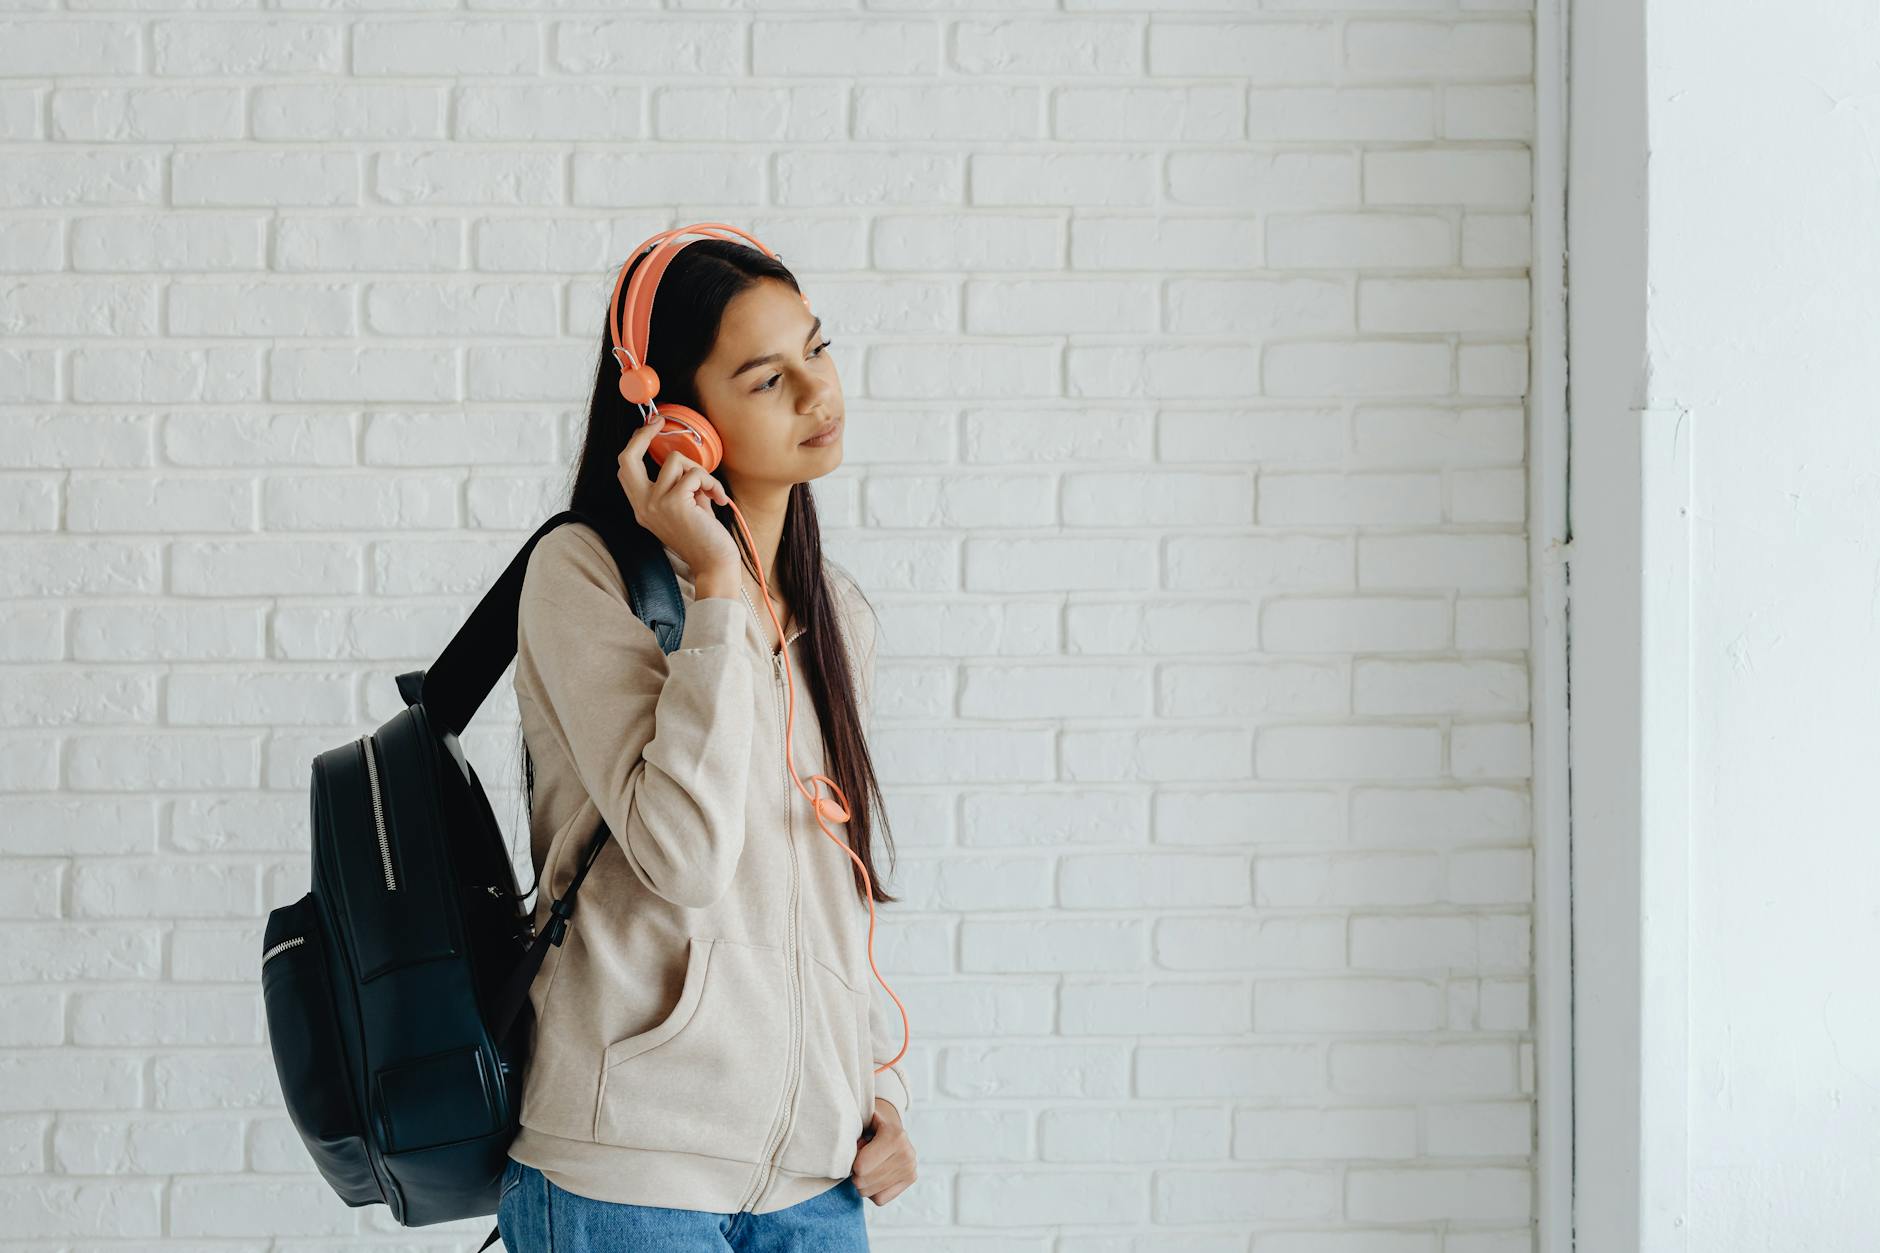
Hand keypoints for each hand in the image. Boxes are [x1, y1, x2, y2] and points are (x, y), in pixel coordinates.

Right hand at [616, 415, 739, 581]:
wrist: (715, 564)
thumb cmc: (704, 536)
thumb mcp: (683, 506)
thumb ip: (676, 484)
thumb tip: (680, 457)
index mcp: (642, 507)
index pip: (626, 467)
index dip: (636, 442)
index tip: (653, 426)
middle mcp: (642, 505)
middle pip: (628, 457)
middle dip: (644, 434)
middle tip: (662, 423)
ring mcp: (654, 504)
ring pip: (675, 461)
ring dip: (700, 472)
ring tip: (710, 492)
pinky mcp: (673, 503)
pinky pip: (694, 474)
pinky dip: (711, 483)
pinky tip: (718, 500)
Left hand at [850, 1098, 915, 1204]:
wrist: (891, 1125)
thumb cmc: (870, 1124)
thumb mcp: (860, 1121)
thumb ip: (852, 1133)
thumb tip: (847, 1149)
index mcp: (894, 1136)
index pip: (861, 1167)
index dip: (852, 1163)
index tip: (857, 1150)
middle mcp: (906, 1153)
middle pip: (863, 1181)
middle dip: (856, 1174)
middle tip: (860, 1160)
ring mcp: (910, 1168)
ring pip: (870, 1192)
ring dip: (863, 1183)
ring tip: (868, 1167)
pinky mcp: (911, 1179)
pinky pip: (880, 1199)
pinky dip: (872, 1191)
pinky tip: (875, 1176)